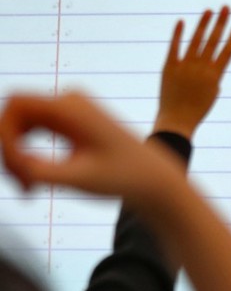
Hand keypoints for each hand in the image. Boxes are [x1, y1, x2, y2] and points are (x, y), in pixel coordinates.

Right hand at [1, 92, 178, 202]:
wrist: (155, 179)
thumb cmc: (125, 179)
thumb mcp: (81, 179)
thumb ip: (42, 171)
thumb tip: (15, 162)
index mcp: (72, 107)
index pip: (15, 105)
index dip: (5, 135)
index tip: (18, 169)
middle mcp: (69, 101)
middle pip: (14, 117)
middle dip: (9, 150)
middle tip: (22, 186)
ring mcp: (68, 111)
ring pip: (20, 127)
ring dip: (16, 157)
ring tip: (29, 189)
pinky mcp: (69, 123)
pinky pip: (33, 133)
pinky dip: (28, 157)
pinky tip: (34, 184)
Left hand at [155, 6, 230, 137]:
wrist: (177, 120)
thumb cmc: (197, 110)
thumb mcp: (211, 93)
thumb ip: (213, 75)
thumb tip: (211, 61)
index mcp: (215, 76)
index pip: (228, 50)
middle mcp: (201, 68)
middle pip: (213, 41)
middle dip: (221, 23)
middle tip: (226, 7)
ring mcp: (185, 66)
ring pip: (196, 40)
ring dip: (203, 24)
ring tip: (209, 10)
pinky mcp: (169, 67)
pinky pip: (174, 47)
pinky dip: (177, 34)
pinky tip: (181, 21)